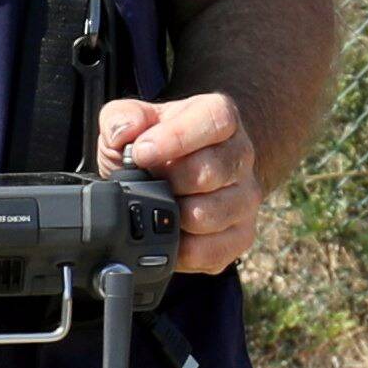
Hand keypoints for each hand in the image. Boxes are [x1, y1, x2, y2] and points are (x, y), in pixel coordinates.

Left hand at [99, 92, 258, 275]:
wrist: (178, 175)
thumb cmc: (158, 145)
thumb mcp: (135, 122)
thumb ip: (122, 117)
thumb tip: (122, 132)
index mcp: (222, 118)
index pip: (215, 121)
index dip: (176, 138)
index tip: (141, 152)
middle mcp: (241, 156)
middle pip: (212, 171)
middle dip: (169, 182)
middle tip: (148, 183)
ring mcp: (245, 197)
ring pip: (211, 215)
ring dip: (174, 216)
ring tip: (159, 207)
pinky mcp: (241, 235)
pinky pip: (212, 251)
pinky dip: (181, 249)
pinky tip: (170, 234)